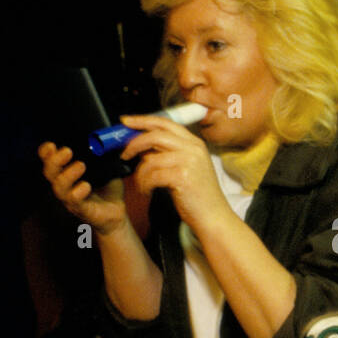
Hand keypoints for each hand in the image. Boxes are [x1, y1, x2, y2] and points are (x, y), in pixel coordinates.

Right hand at [38, 142, 126, 234]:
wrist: (117, 212)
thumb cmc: (108, 188)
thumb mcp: (107, 167)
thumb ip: (105, 153)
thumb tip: (111, 135)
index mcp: (66, 172)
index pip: (48, 160)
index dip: (46, 152)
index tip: (52, 144)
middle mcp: (64, 185)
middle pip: (49, 172)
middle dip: (54, 160)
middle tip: (67, 151)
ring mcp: (70, 198)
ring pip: (59, 187)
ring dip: (67, 174)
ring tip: (81, 165)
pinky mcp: (81, 210)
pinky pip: (74, 201)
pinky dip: (78, 192)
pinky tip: (86, 186)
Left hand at [119, 115, 231, 233]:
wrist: (213, 216)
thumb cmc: (197, 195)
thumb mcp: (186, 167)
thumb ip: (167, 153)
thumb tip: (141, 145)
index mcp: (194, 143)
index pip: (165, 123)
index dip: (143, 120)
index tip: (126, 122)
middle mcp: (193, 148)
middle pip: (155, 135)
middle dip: (134, 143)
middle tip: (124, 154)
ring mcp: (189, 161)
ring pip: (150, 159)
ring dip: (140, 173)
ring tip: (142, 184)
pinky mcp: (182, 177)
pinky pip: (152, 176)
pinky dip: (144, 185)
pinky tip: (148, 191)